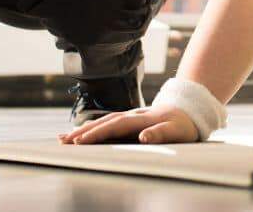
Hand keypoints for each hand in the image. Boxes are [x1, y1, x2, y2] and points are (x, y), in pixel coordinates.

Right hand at [59, 105, 198, 144]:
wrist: (189, 110)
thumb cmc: (184, 124)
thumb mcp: (177, 130)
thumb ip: (161, 133)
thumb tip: (143, 137)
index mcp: (142, 118)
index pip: (115, 125)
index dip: (98, 133)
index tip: (80, 141)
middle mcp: (132, 115)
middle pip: (104, 122)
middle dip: (83, 132)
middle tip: (63, 142)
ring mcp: (129, 116)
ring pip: (103, 122)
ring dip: (83, 130)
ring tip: (64, 139)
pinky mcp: (129, 120)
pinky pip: (107, 123)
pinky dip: (92, 128)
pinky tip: (80, 134)